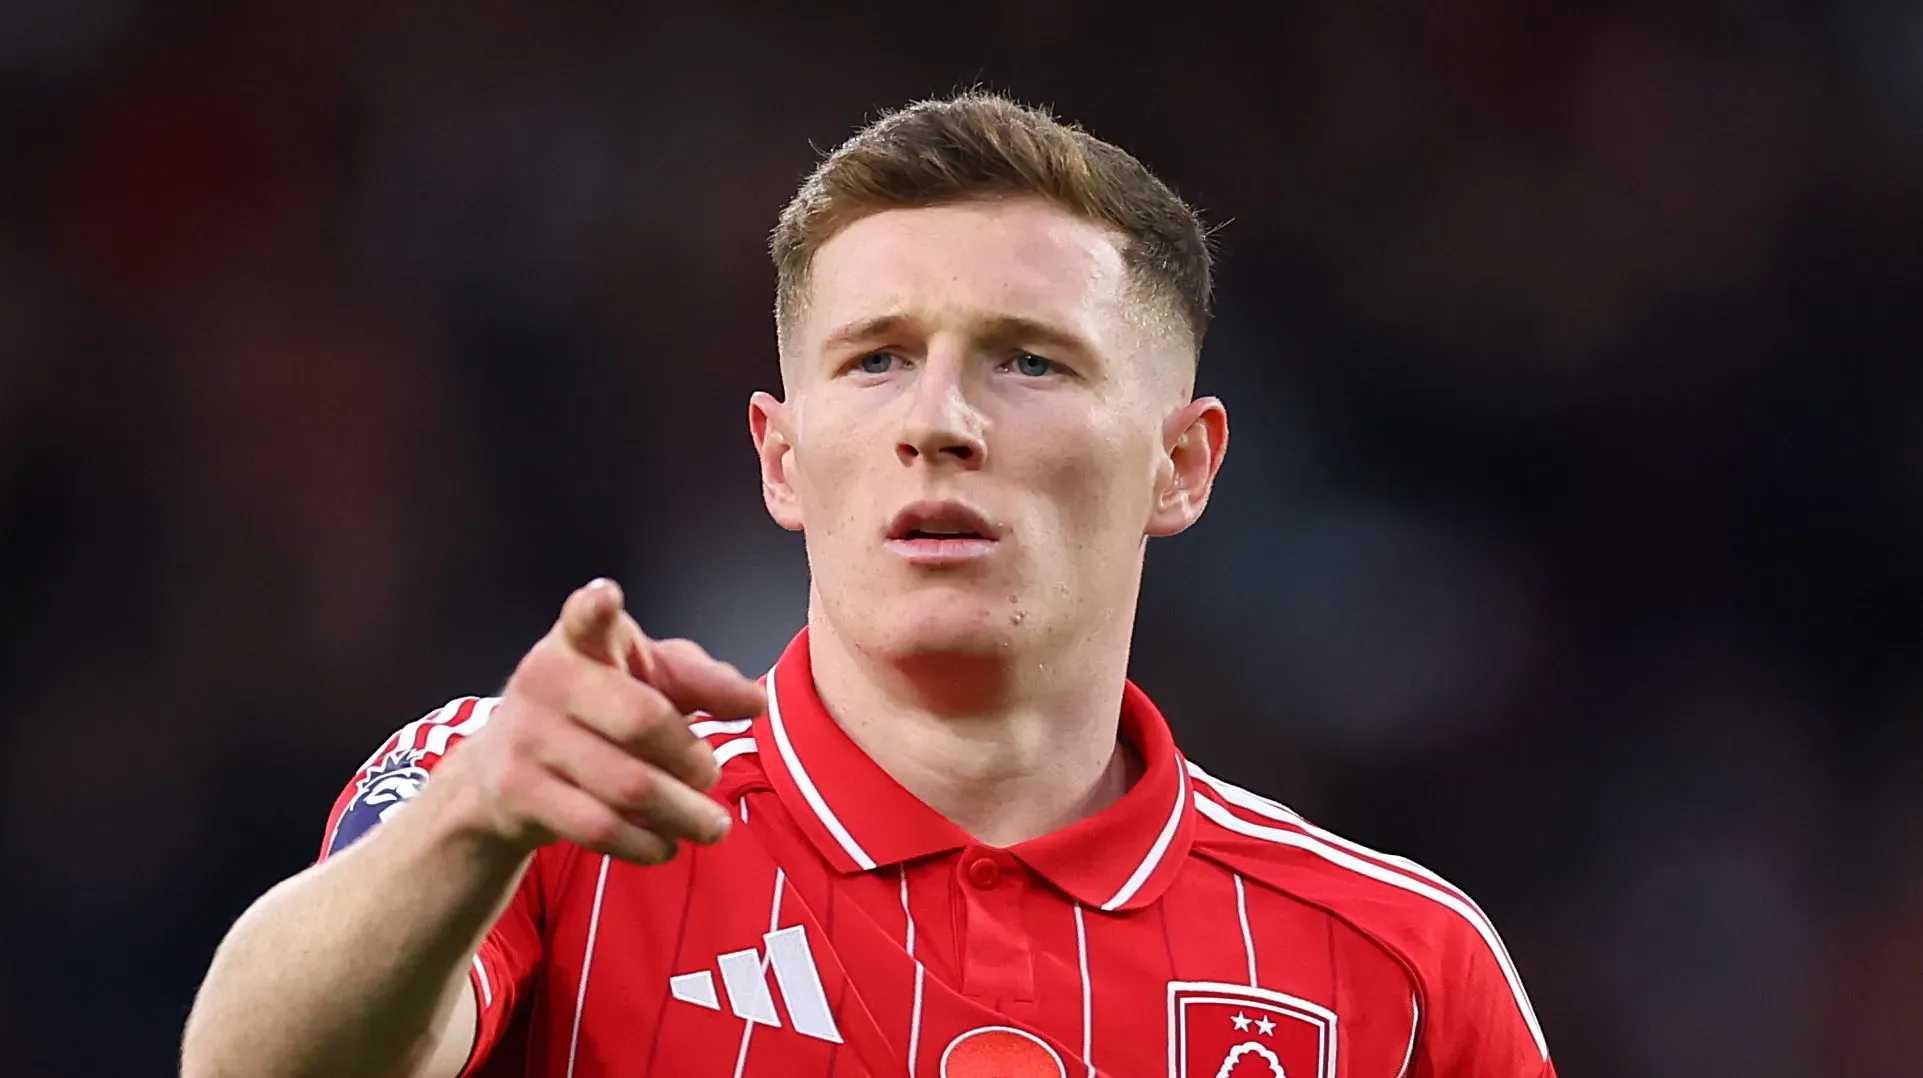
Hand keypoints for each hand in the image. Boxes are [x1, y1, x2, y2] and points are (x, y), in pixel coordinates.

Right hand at [431, 579, 767, 864]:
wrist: (499, 773)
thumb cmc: (594, 712)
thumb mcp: (644, 681)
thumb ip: (701, 681)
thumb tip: (753, 703)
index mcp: (581, 642)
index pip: (585, 619)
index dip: (595, 609)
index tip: (607, 597)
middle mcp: (546, 679)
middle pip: (642, 721)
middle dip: (692, 758)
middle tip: (711, 774)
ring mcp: (526, 737)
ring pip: (626, 786)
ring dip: (684, 814)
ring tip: (712, 825)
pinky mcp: (516, 792)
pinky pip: (599, 828)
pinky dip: (646, 844)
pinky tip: (666, 844)